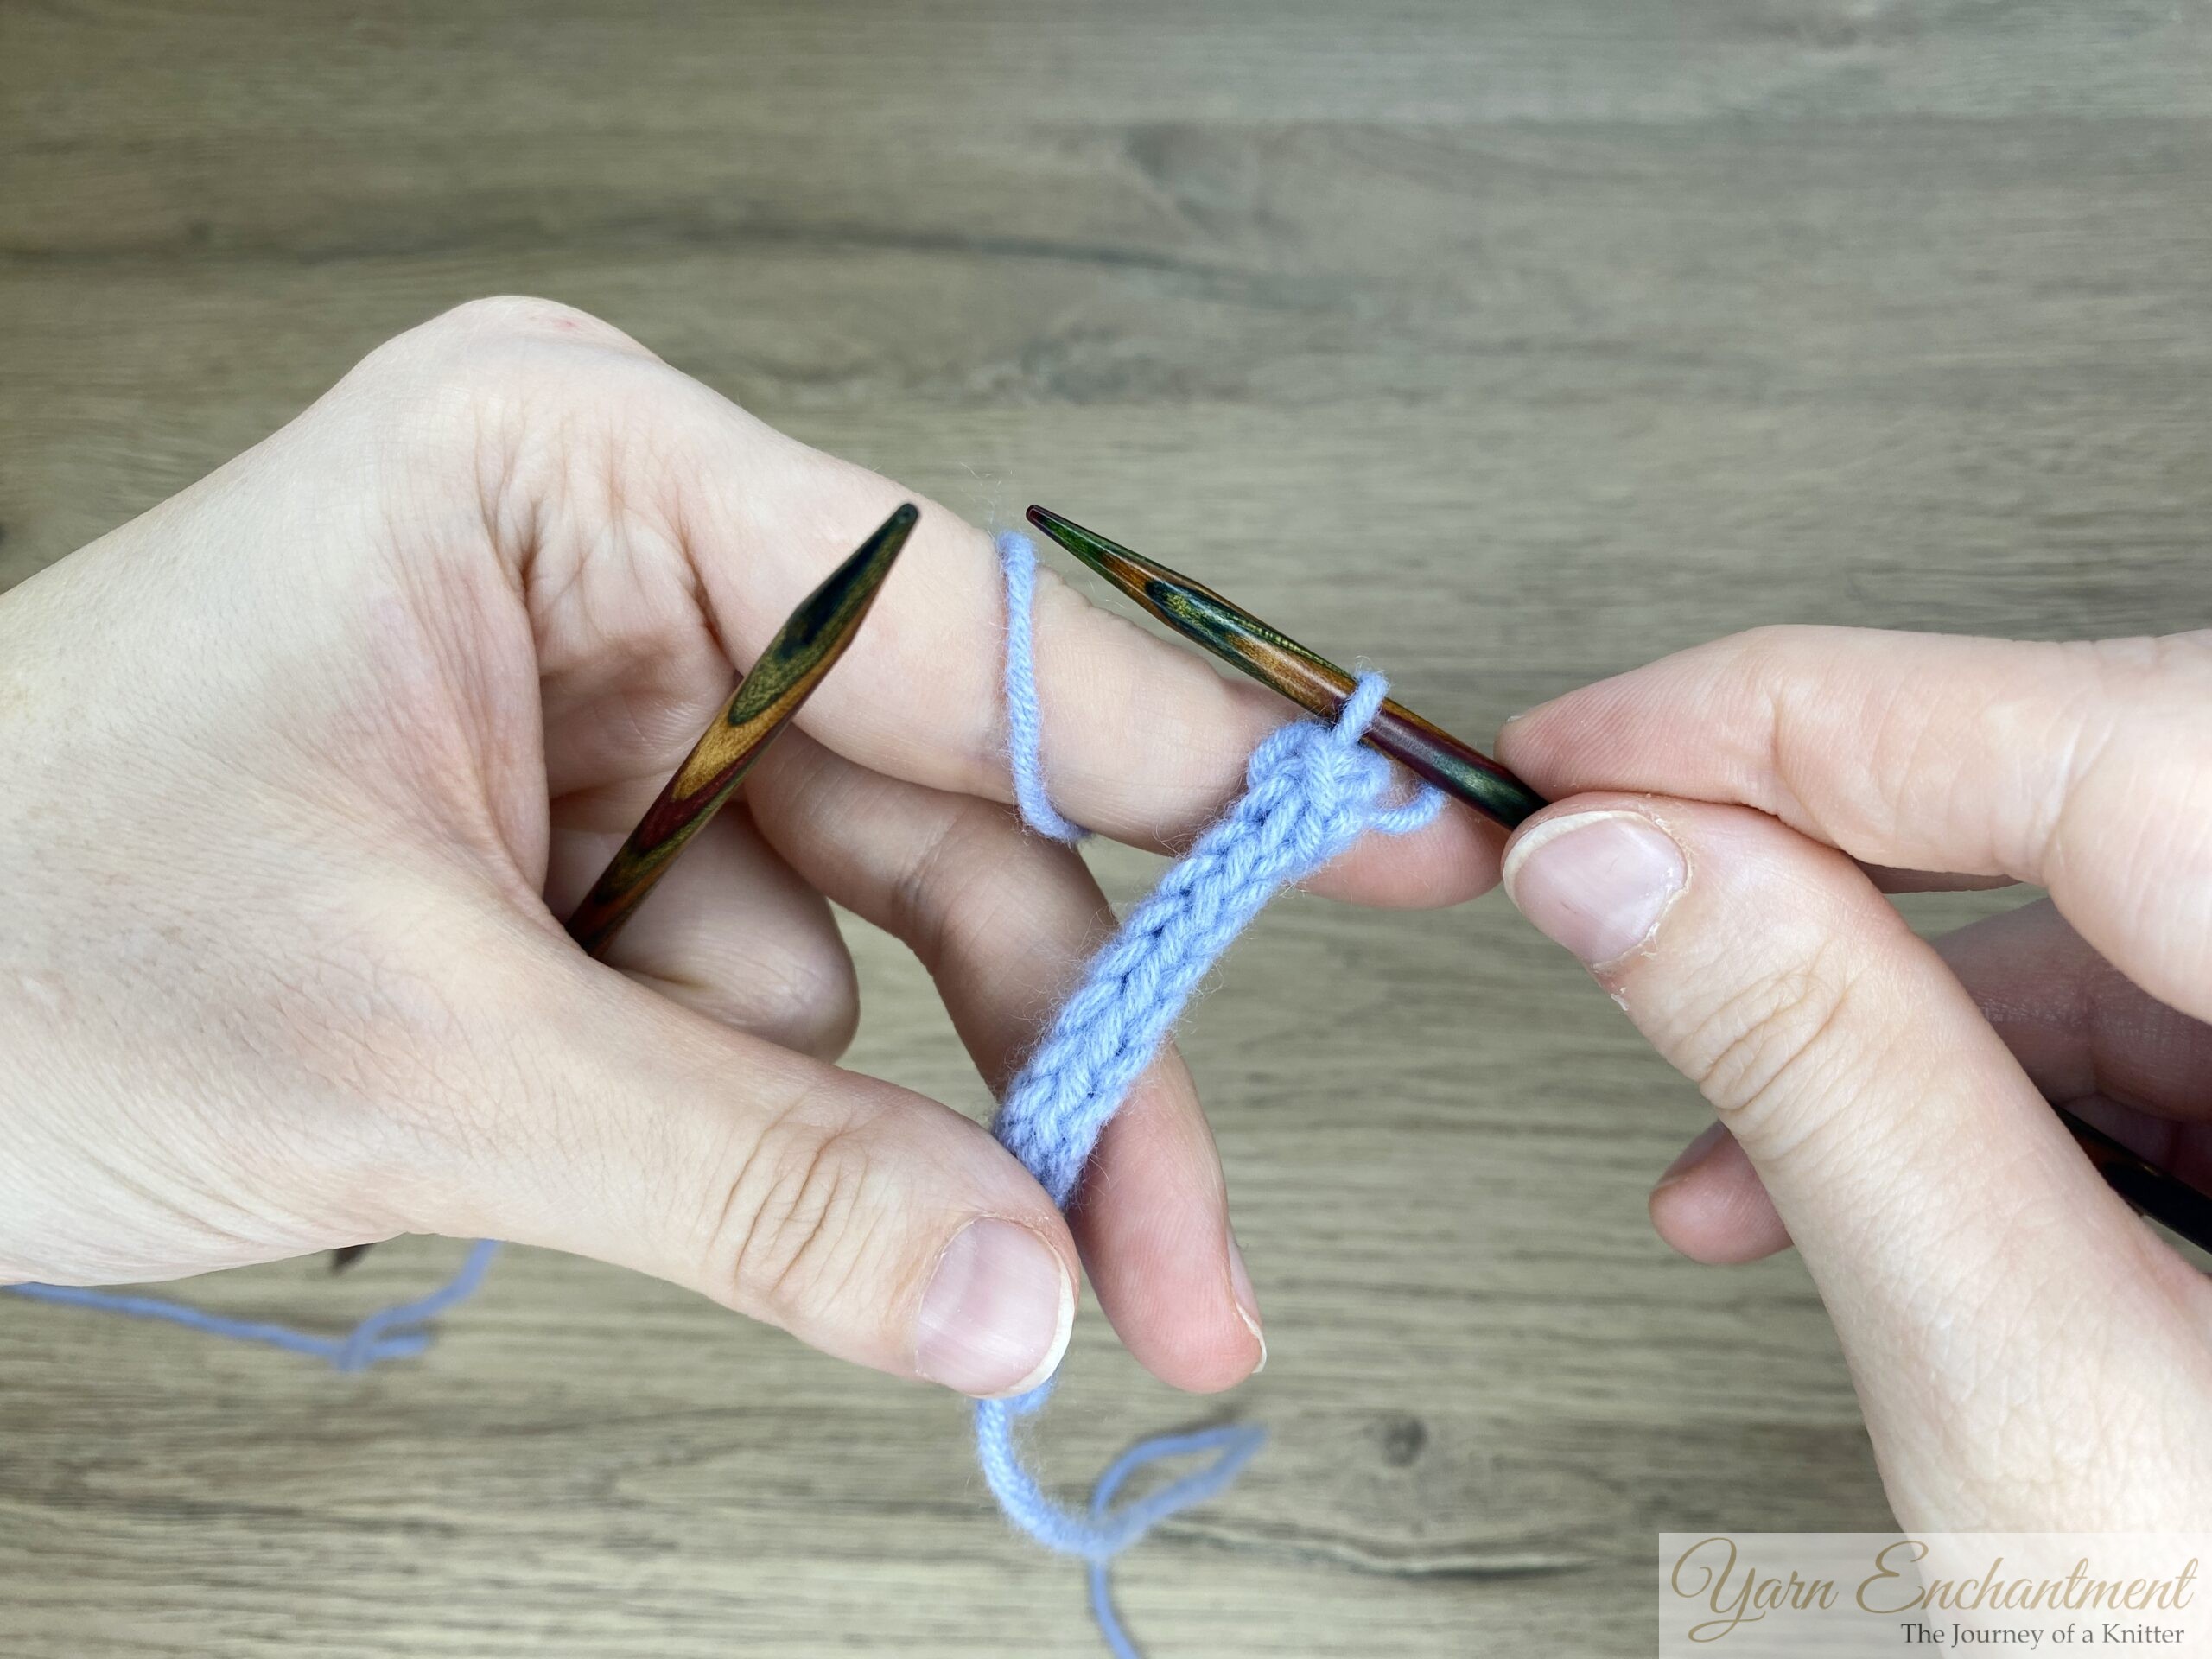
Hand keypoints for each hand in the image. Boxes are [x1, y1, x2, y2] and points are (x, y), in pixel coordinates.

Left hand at [0, 298, 1492, 1397]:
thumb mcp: (413, 1054)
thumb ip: (751, 1175)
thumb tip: (1022, 1284)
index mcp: (576, 479)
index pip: (962, 614)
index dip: (1190, 745)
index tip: (1379, 838)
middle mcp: (619, 578)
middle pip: (952, 812)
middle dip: (1063, 1050)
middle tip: (1179, 1247)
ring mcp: (608, 731)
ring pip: (879, 938)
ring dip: (905, 1127)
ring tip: (942, 1265)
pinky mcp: (586, 868)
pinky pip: (777, 1011)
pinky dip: (778, 1129)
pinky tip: (672, 1163)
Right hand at [1496, 626, 2211, 1525]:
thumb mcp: (2035, 1404)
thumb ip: (1829, 1088)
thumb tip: (1623, 871)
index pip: (2099, 743)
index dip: (1791, 718)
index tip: (1581, 751)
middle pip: (2108, 782)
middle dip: (1823, 846)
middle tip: (1612, 881)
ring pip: (2113, 895)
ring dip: (1879, 999)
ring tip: (1715, 1146)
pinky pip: (2154, 1005)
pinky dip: (1973, 1076)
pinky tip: (1841, 1179)